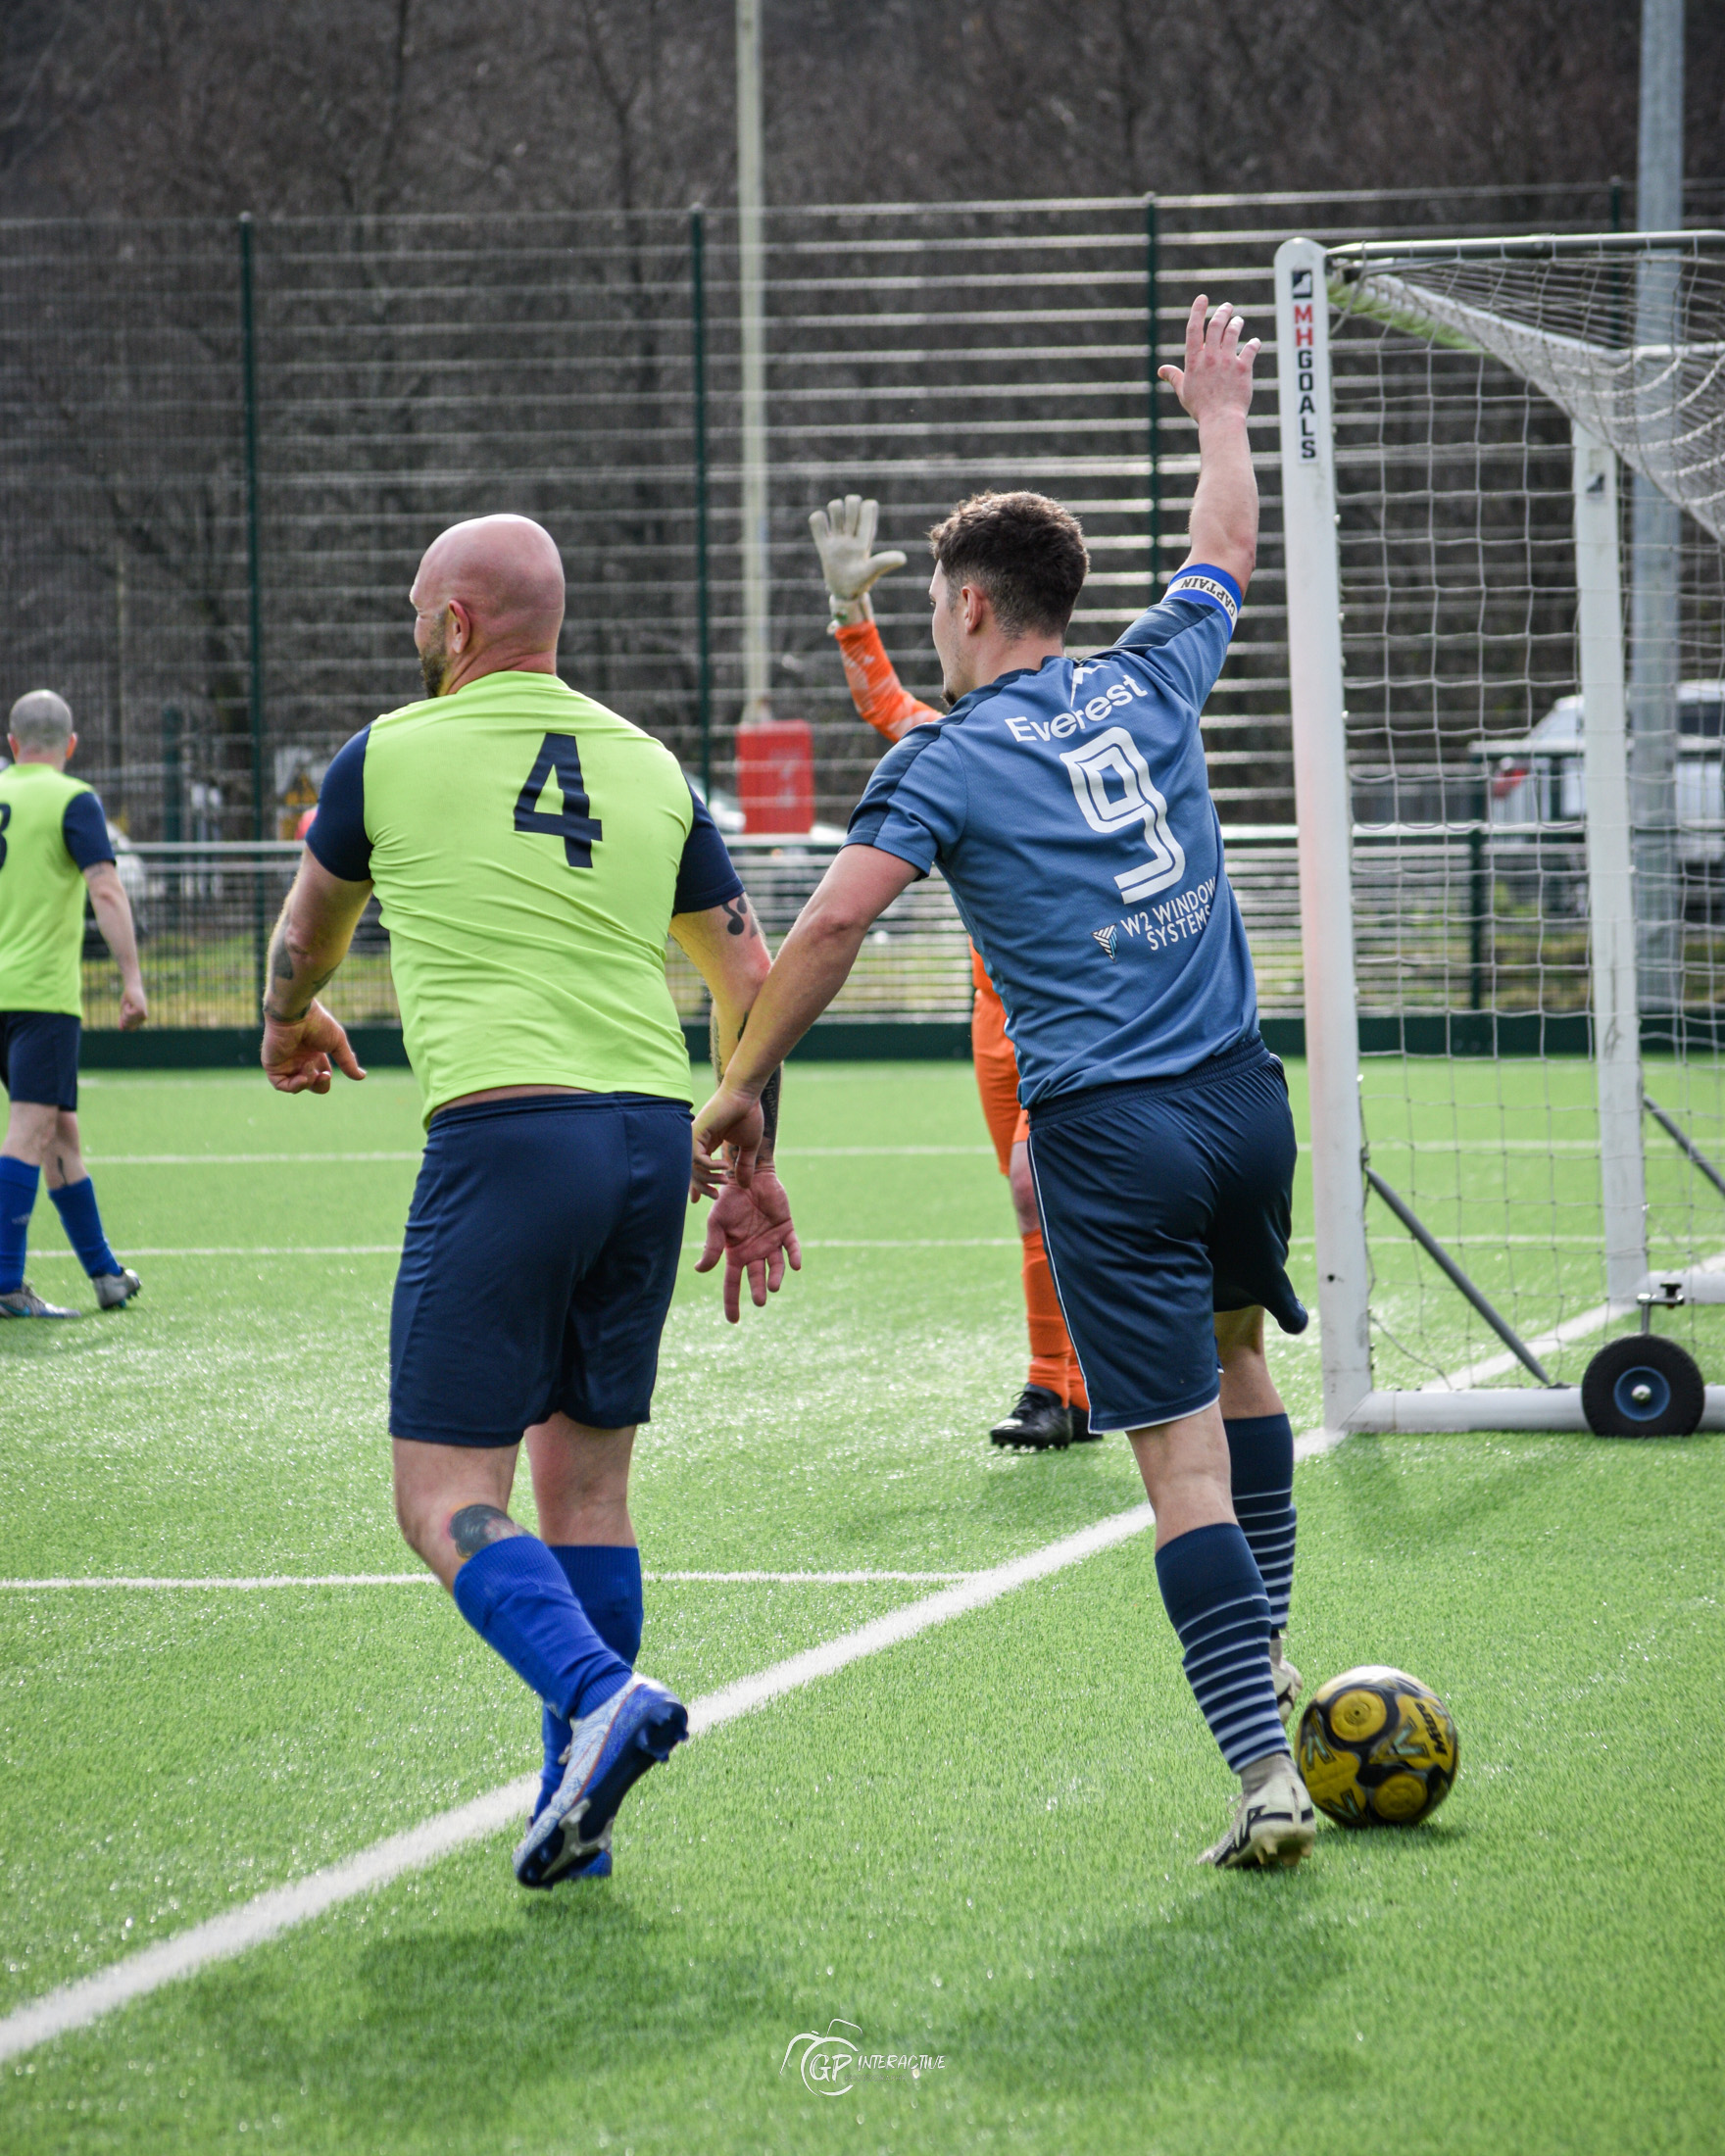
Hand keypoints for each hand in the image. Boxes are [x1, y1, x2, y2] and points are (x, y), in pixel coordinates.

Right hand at [118, 977, 147, 1029]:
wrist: (132, 988)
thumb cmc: (128, 998)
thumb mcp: (124, 1011)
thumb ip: (123, 1020)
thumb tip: (121, 1029)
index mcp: (141, 1019)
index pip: (131, 1028)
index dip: (125, 1023)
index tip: (125, 1013)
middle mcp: (143, 1018)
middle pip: (128, 1025)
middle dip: (124, 1016)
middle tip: (127, 1007)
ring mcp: (143, 1015)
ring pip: (128, 1020)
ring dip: (124, 1012)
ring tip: (129, 1004)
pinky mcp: (141, 1010)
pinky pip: (128, 1014)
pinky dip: (126, 1008)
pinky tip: (130, 1002)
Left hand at [261, 1000, 366, 1093]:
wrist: (297, 1014)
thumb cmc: (317, 1023)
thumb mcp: (338, 1043)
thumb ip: (348, 1062)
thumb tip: (362, 1077)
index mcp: (313, 1053)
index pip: (320, 1075)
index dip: (325, 1079)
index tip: (328, 1072)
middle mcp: (298, 1059)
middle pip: (309, 1084)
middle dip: (319, 1084)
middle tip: (323, 1075)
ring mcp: (284, 1062)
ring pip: (296, 1086)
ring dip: (307, 1082)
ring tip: (309, 1066)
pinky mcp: (272, 1064)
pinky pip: (281, 1085)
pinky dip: (294, 1086)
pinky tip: (302, 1077)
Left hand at [693, 1083, 764, 1188]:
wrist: (746, 1095)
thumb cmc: (748, 1115)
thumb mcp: (749, 1146)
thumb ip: (744, 1165)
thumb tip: (745, 1186)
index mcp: (707, 1143)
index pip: (696, 1168)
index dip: (697, 1185)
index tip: (702, 1198)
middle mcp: (698, 1141)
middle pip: (690, 1171)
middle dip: (701, 1187)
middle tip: (715, 1195)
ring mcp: (695, 1136)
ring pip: (691, 1167)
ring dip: (708, 1178)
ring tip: (725, 1180)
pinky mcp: (696, 1132)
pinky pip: (696, 1157)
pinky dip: (710, 1166)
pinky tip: (724, 1167)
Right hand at [694, 1169, 801, 1323]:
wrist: (747, 1177)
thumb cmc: (729, 1199)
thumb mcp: (716, 1223)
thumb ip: (712, 1246)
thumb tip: (701, 1270)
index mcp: (736, 1253)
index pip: (733, 1282)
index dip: (732, 1301)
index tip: (734, 1321)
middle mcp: (754, 1251)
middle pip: (756, 1278)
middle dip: (757, 1291)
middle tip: (759, 1301)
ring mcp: (771, 1242)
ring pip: (775, 1267)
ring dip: (775, 1277)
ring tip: (773, 1286)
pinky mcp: (786, 1230)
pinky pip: (792, 1247)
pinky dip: (794, 1256)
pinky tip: (794, 1265)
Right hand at [808, 495, 906, 624]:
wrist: (844, 593)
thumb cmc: (861, 582)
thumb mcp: (872, 571)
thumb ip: (884, 562)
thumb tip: (903, 559)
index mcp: (866, 535)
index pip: (868, 507)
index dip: (866, 509)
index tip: (863, 527)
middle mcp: (852, 532)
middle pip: (852, 501)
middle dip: (850, 507)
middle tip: (849, 527)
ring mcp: (837, 537)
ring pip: (835, 506)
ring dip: (834, 512)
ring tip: (835, 531)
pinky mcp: (823, 543)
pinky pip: (816, 521)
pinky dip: (817, 521)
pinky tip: (823, 533)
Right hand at [1158, 294, 1258, 427]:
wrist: (1221, 420)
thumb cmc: (1201, 408)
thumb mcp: (1183, 391)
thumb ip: (1174, 376)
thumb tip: (1161, 370)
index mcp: (1194, 361)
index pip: (1194, 329)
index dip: (1197, 311)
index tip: (1202, 298)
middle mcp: (1210, 357)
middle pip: (1216, 325)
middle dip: (1222, 312)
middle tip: (1227, 307)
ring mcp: (1227, 361)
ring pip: (1233, 332)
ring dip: (1237, 323)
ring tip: (1239, 320)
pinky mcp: (1243, 368)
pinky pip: (1250, 349)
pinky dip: (1254, 344)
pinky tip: (1255, 342)